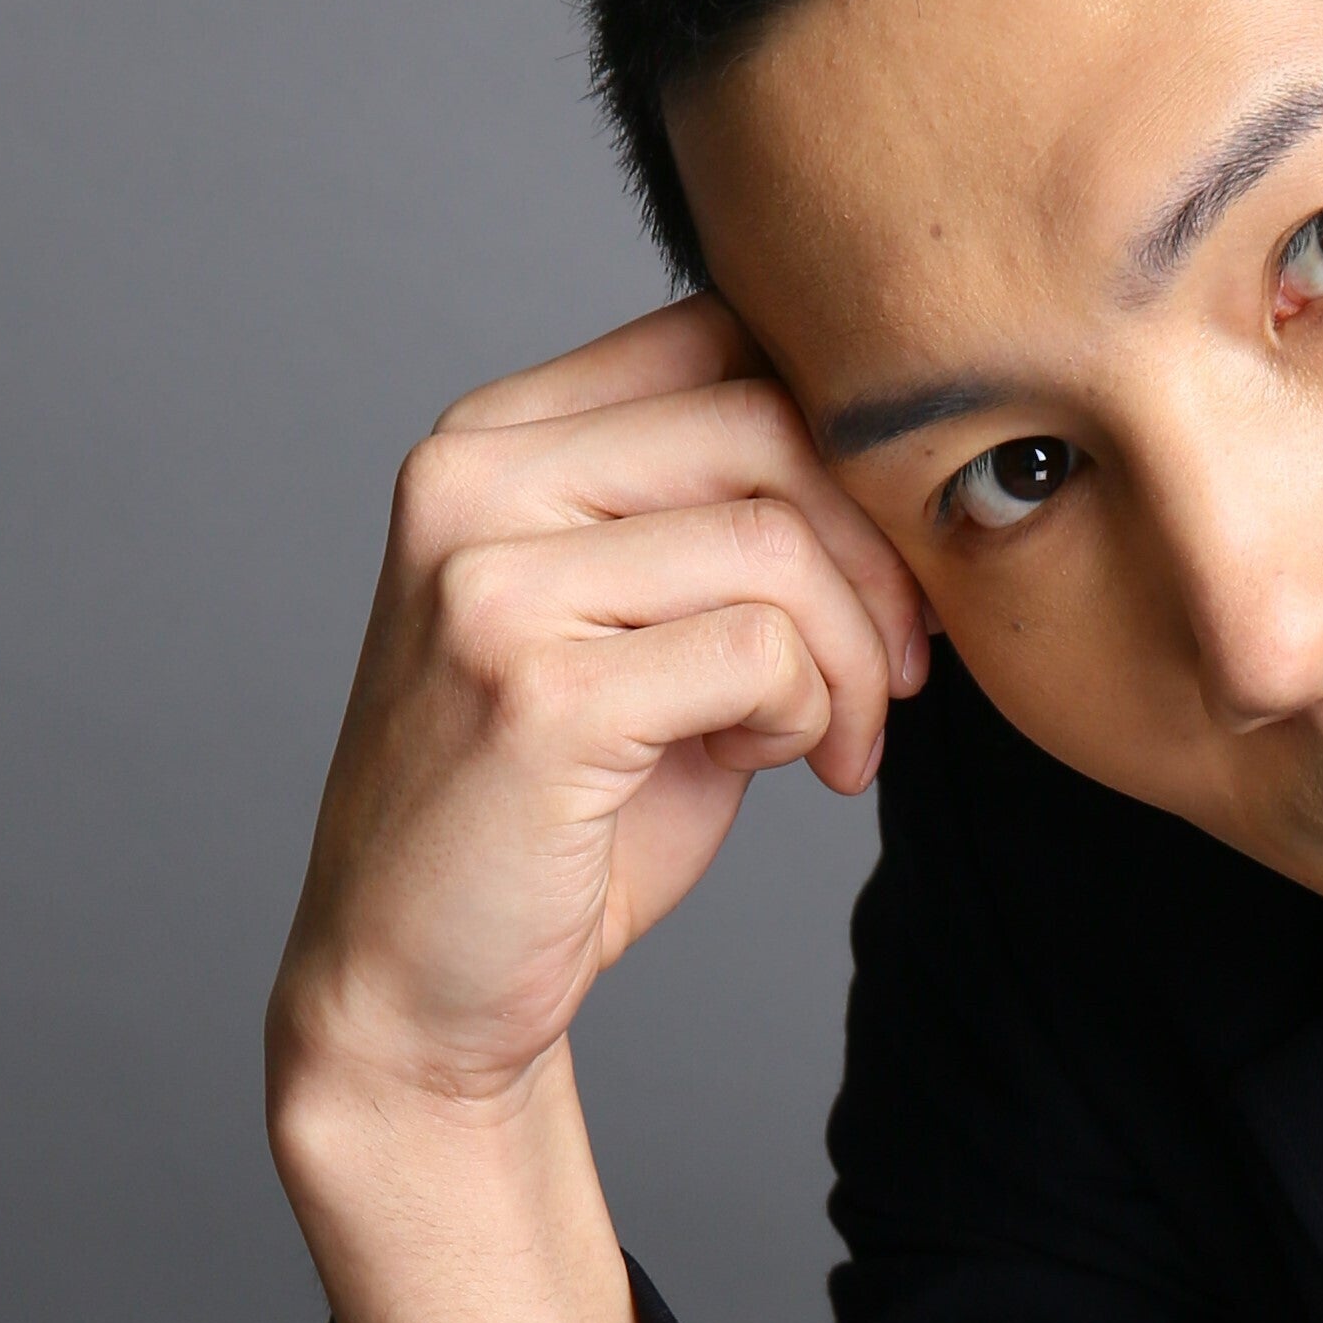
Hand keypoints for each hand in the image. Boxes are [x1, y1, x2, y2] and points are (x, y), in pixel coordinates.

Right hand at [269, 293, 929, 1116]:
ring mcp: (487, 582)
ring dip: (854, 656)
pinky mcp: (536, 690)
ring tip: (836, 736)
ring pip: (776, 542)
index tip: (883, 551)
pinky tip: (774, 765)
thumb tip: (901, 435)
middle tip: (901, 666)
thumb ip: (724, 505)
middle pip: (767, 423)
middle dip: (878, 551)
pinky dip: (809, 715)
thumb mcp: (641, 616)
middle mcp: (469, 484)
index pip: (721, 332)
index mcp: (492, 440)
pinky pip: (761, 650)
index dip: (843, 438)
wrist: (420, 991)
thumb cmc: (564, 802)